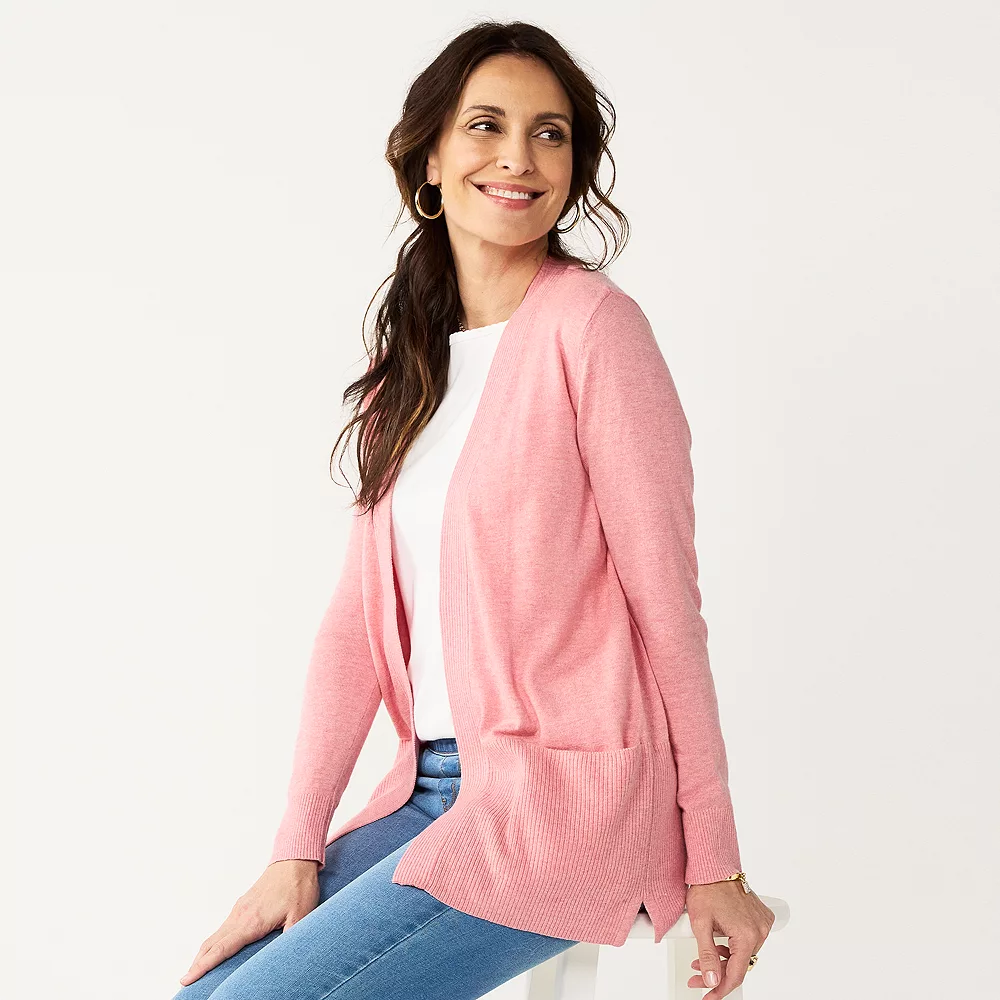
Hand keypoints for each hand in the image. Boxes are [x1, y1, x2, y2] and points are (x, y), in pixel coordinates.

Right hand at [179, 859, 320, 985]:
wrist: (295, 859)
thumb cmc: (299, 887)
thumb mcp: (301, 915)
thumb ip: (292, 937)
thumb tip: (286, 957)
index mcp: (252, 922)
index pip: (222, 949)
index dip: (203, 966)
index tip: (186, 979)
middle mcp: (240, 915)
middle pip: (211, 944)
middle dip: (197, 964)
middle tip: (186, 982)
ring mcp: (240, 909)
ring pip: (215, 935)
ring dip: (204, 953)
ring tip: (196, 970)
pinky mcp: (243, 904)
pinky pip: (224, 927)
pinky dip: (214, 942)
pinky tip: (216, 949)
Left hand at [685, 880, 774, 997]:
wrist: (714, 867)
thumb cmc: (707, 888)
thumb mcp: (701, 924)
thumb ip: (707, 955)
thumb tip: (711, 980)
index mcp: (746, 934)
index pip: (735, 974)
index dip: (720, 989)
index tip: (708, 996)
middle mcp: (759, 930)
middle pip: (739, 966)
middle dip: (717, 974)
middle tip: (698, 975)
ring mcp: (762, 924)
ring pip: (744, 954)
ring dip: (724, 960)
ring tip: (703, 960)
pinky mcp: (760, 918)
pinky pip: (749, 941)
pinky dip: (734, 947)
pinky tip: (719, 945)